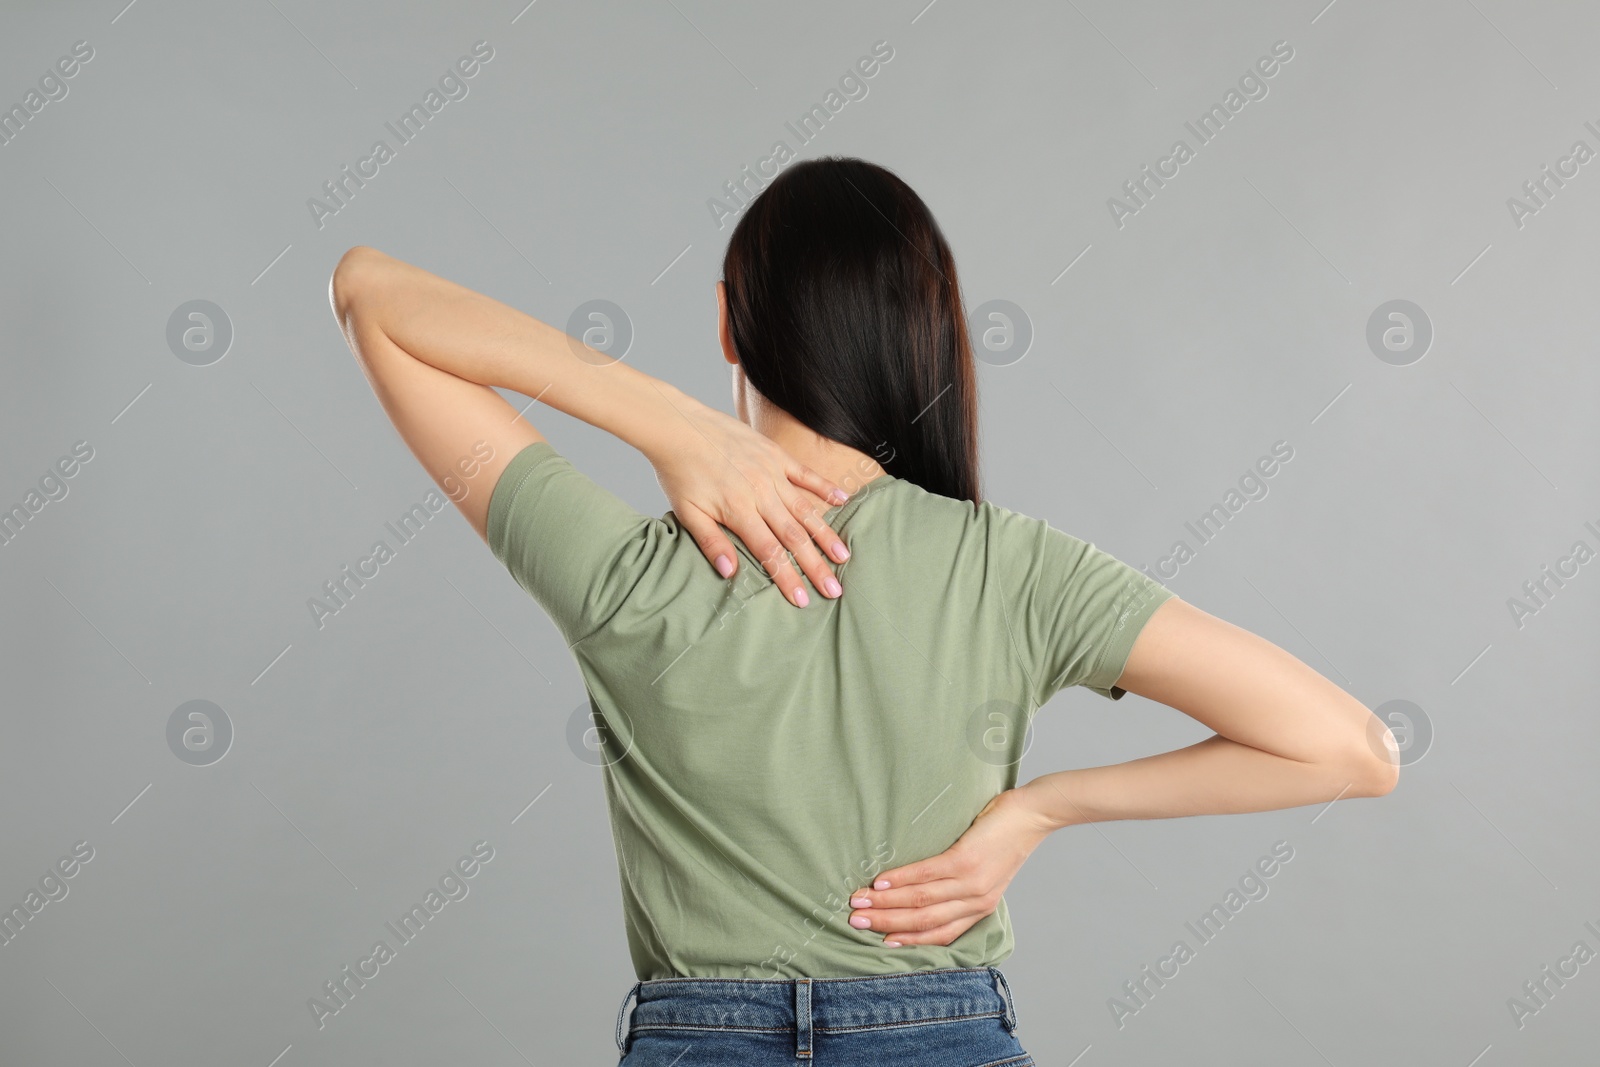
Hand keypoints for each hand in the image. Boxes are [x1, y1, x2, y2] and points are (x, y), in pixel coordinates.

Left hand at [648, 396, 852, 607]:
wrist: (678, 426)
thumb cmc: (679, 472)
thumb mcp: (687, 512)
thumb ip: (711, 542)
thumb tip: (730, 573)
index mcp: (738, 511)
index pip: (769, 552)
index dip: (787, 578)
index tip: (803, 600)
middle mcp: (760, 493)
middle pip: (793, 536)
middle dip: (814, 565)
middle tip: (834, 589)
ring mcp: (770, 472)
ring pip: (805, 508)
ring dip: (825, 534)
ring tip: (843, 555)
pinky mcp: (774, 454)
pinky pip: (804, 473)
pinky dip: (824, 487)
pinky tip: (843, 499)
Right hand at [846, 788, 1055, 946]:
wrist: (1034, 814)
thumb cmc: (1005, 838)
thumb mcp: (986, 872)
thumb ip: (960, 886)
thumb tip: (920, 886)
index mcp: (979, 907)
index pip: (940, 934)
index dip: (908, 939)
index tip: (880, 940)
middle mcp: (975, 901)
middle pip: (924, 922)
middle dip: (886, 923)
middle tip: (855, 921)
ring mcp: (972, 883)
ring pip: (921, 901)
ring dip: (886, 903)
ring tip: (860, 901)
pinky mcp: (967, 860)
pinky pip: (927, 874)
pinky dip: (901, 880)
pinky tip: (881, 882)